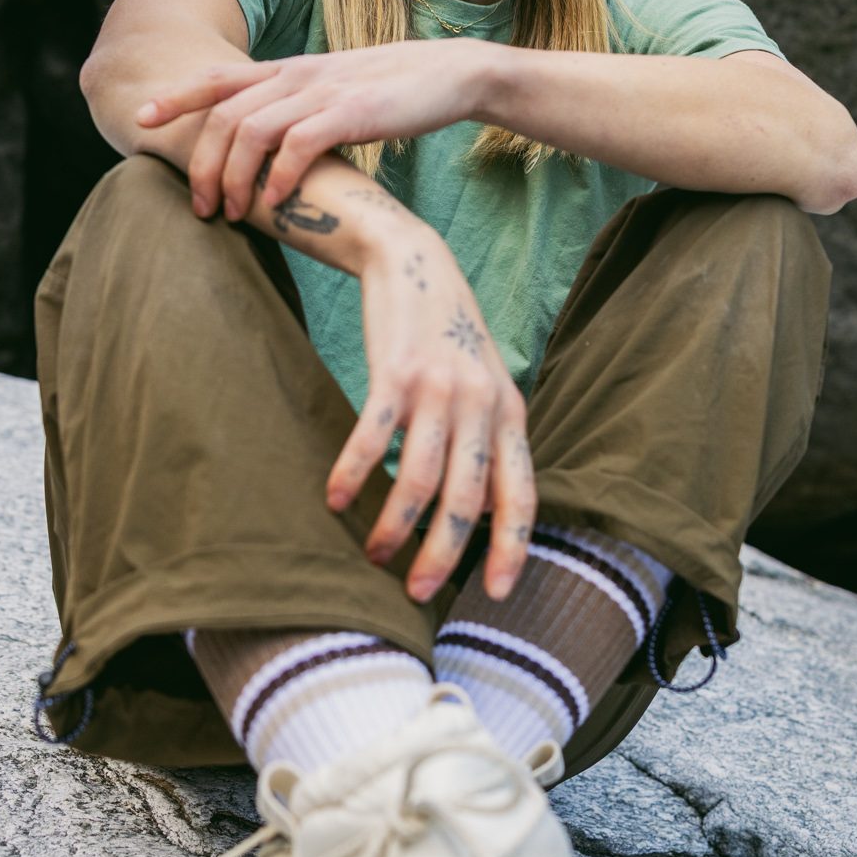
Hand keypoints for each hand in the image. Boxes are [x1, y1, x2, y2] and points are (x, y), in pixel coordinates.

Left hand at [131, 39, 489, 222]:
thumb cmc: (392, 92)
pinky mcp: (352, 112)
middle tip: (197, 205)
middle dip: (200, 163)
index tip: (141, 119)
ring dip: (232, 176)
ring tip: (229, 212)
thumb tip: (267, 143)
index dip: (175, 97)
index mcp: (288, 70)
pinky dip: (279, 176)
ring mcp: (322, 91)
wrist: (451, 74)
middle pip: (223, 115)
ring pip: (251, 130)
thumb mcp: (333, 92)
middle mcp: (296, 76)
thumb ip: (296, 109)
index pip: (216, 78)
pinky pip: (298, 145)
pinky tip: (274, 202)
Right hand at [327, 229, 536, 604]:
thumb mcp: (488, 386)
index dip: (512, 548)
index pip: (520, 495)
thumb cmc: (449, 337)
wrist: (415, 263)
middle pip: (465, 499)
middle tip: (417, 593)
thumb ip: (489, 443)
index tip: (497, 593)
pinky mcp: (394, 375)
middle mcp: (480, 405)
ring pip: (418, 479)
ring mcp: (437, 390)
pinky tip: (336, 500)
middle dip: (442, 555)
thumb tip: (479, 515)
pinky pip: (372, 439)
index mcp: (510, 414)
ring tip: (374, 555)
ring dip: (393, 526)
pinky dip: (353, 475)